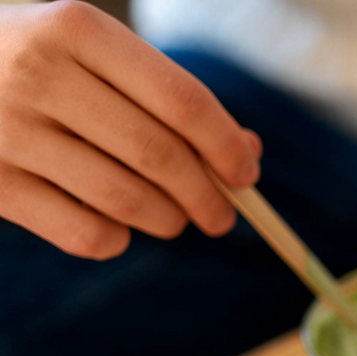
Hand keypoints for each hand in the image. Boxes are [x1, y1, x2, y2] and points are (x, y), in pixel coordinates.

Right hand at [0, 1, 258, 258]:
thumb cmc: (36, 61)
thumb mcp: (92, 52)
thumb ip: (166, 96)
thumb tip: (247, 153)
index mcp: (76, 29)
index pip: (182, 100)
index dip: (226, 146)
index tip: (247, 175)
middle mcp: (38, 74)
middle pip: (159, 155)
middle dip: (207, 196)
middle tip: (221, 216)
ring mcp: (7, 131)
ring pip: (127, 201)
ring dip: (167, 221)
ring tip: (172, 219)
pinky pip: (85, 234)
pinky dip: (116, 239)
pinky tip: (116, 225)